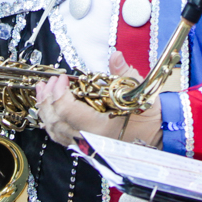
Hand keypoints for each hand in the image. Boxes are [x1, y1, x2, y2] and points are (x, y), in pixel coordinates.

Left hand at [34, 52, 162, 149]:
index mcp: (98, 128)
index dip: (59, 92)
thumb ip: (123, 73)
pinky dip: (52, 122)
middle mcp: (89, 140)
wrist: (158, 132)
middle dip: (48, 99)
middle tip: (48, 82)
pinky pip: (62, 137)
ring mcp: (86, 144)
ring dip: (46, 110)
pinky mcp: (87, 144)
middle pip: (56, 121)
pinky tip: (50, 110)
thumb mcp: (137, 90)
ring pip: (55, 131)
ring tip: (42, 93)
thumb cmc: (148, 114)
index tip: (62, 78)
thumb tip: (115, 56)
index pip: (67, 110)